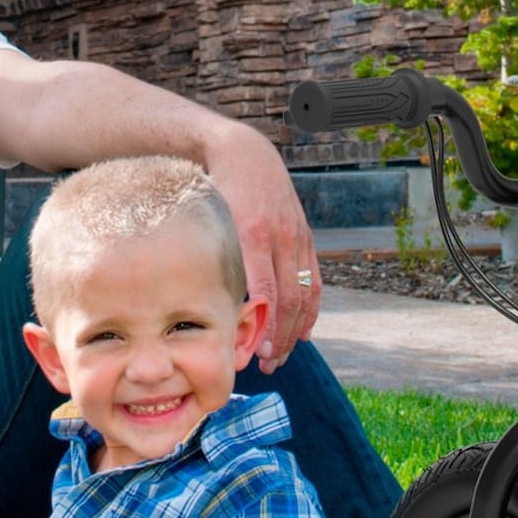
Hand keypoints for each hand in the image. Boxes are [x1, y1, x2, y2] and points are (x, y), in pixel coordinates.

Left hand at [200, 121, 321, 361]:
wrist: (246, 152)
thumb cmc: (216, 188)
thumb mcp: (207, 218)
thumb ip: (211, 255)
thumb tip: (204, 301)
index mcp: (252, 233)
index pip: (266, 291)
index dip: (264, 325)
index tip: (255, 353)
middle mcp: (280, 236)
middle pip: (288, 299)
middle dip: (279, 337)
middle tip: (267, 365)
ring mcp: (296, 236)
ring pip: (303, 293)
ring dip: (294, 329)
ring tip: (281, 356)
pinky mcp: (304, 236)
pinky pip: (313, 279)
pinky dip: (310, 309)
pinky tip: (302, 332)